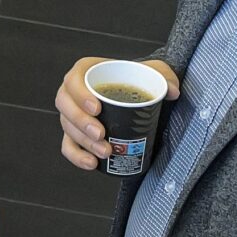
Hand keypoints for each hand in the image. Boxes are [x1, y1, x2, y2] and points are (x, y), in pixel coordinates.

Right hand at [56, 57, 179, 170]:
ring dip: (84, 142)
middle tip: (101, 134)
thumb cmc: (137, 81)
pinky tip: (91, 163)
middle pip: (65, 105)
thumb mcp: (153, 73)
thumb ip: (164, 77)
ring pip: (67, 127)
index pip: (73, 80)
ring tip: (105, 152)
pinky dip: (76, 155)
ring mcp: (73, 114)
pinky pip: (69, 145)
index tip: (96, 107)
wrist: (136, 97)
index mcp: (86, 73)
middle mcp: (74, 93)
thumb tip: (171, 92)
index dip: (79, 94)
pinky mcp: (77, 134)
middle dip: (80, 122)